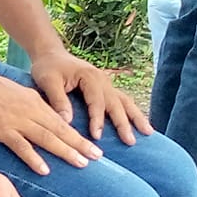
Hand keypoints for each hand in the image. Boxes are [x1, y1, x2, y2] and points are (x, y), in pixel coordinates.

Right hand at [0, 58, 99, 175]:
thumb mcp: (14, 92)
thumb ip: (28, 104)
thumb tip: (38, 114)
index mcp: (34, 101)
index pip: (61, 121)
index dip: (78, 135)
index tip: (93, 147)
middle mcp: (30, 110)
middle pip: (60, 130)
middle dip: (80, 144)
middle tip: (98, 157)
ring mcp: (16, 120)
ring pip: (46, 138)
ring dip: (65, 151)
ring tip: (81, 163)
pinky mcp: (0, 129)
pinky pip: (20, 146)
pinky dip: (34, 158)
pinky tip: (45, 169)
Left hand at [28, 47, 148, 144]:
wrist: (51, 54)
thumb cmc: (48, 68)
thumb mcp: (47, 81)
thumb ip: (57, 100)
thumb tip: (67, 122)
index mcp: (90, 77)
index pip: (97, 101)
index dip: (97, 119)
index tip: (97, 137)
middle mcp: (103, 80)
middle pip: (116, 103)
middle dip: (124, 123)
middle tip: (130, 141)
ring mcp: (107, 84)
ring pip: (126, 102)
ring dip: (137, 117)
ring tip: (148, 133)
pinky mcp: (107, 89)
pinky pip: (123, 101)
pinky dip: (132, 113)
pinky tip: (141, 125)